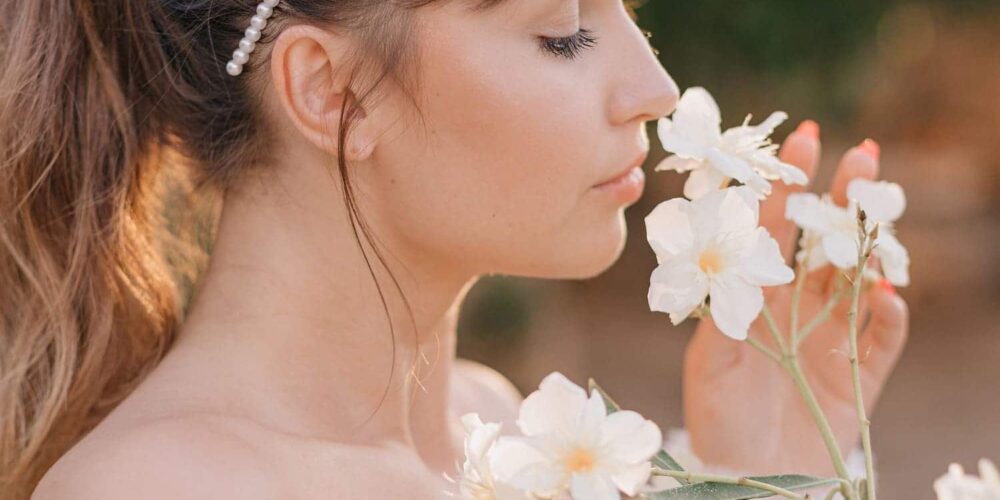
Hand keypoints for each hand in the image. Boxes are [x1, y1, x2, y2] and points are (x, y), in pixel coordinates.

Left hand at [682, 122, 909, 475]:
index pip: (775, 230)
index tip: (804, 137)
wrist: (748, 478)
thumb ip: (719, 317)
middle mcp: (797, 309)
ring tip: (881, 211)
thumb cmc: (718, 420)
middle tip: (865, 152)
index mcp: (757, 296)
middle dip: (844, 199)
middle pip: (826, 243)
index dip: (790, 186)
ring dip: (873, 245)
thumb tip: (730, 266)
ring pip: (860, 278)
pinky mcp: (860, 374)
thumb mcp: (706, 365)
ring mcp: (832, 338)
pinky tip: (888, 294)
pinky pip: (884, 338)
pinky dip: (890, 316)